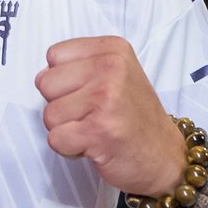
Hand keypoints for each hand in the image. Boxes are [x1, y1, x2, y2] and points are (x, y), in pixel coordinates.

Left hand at [37, 36, 183, 196]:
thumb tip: (41, 76)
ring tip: (94, 129)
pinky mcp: (99, 131)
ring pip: (48, 114)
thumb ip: (78, 66)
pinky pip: (55, 139)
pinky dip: (69, 148)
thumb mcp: (115, 74)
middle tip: (91, 114)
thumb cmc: (132, 116)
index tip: (89, 92)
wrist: (165, 157)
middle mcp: (111, 68)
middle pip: (45, 83)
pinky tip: (94, 145)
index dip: (63, 79)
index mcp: (112, 50)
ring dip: (65, 129)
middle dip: (61, 104)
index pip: (54, 56)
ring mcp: (106, 99)